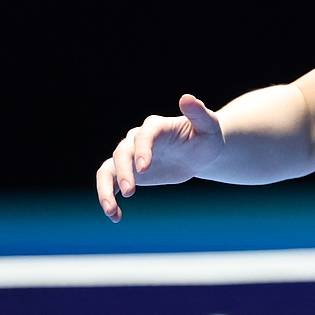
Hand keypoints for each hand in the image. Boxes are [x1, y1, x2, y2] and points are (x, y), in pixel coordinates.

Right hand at [95, 94, 226, 221]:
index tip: (144, 169)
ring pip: (108, 169)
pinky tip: (116, 217)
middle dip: (124, 172)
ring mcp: (130, 156)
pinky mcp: (127, 173)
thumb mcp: (209, 125)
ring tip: (111, 210)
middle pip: (122, 153)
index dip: (142, 150)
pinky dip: (109, 199)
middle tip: (130, 193)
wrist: (200, 152)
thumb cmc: (207, 137)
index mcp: (156, 127)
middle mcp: (138, 139)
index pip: (144, 135)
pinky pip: (111, 184)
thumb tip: (186, 97)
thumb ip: (198, 113)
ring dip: (105, 189)